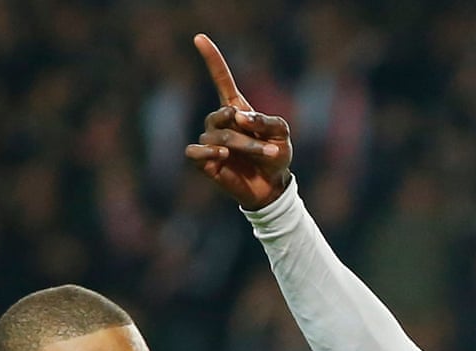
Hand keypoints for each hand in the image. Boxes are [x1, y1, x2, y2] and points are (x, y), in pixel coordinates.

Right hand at [185, 33, 292, 210]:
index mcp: (237, 109)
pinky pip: (194, 152)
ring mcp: (211, 142)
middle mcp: (220, 123)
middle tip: (267, 147)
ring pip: (215, 136)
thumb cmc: (276, 157)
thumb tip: (239, 117)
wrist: (272, 187)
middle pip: (222, 115)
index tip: (199, 38)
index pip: (221, 80)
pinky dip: (207, 152)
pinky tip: (222, 155)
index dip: (211, 59)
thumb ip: (265, 121)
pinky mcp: (205, 163)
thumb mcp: (281, 135)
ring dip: (240, 145)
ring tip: (260, 156)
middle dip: (245, 131)